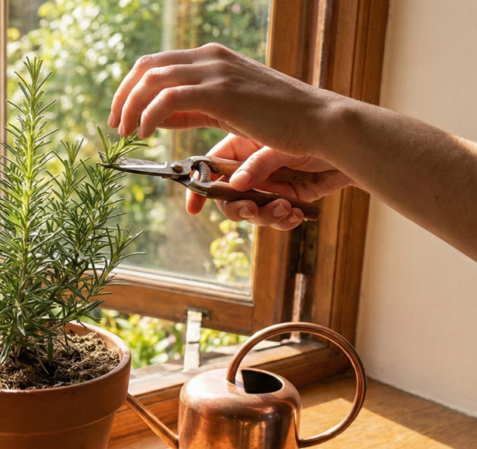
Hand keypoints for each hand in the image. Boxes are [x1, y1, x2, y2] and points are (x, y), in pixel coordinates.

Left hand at [108, 43, 341, 157]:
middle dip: (123, 95)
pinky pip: (168, 98)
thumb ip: (192, 109)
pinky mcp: (220, 92)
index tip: (121, 115)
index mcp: (211, 58)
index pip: (156, 63)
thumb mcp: (227, 110)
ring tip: (127, 132)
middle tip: (116, 124)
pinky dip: (149, 115)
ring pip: (153, 80)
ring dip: (131, 107)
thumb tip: (157, 116)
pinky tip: (145, 133)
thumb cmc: (276, 120)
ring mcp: (215, 72)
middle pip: (147, 67)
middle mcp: (210, 58)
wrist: (316, 121)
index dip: (130, 88)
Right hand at [186, 134, 353, 229]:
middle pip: (228, 198)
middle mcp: (251, 169)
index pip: (211, 168)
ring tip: (284, 210)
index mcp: (242, 147)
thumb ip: (258, 164)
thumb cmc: (315, 131)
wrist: (351, 145)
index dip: (200, 188)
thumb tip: (236, 185)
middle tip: (251, 209)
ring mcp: (268, 186)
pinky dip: (283, 220)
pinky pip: (276, 219)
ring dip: (265, 216)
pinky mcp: (287, 200)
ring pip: (252, 212)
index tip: (194, 208)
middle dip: (238, 208)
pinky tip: (295, 214)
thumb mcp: (281, 144)